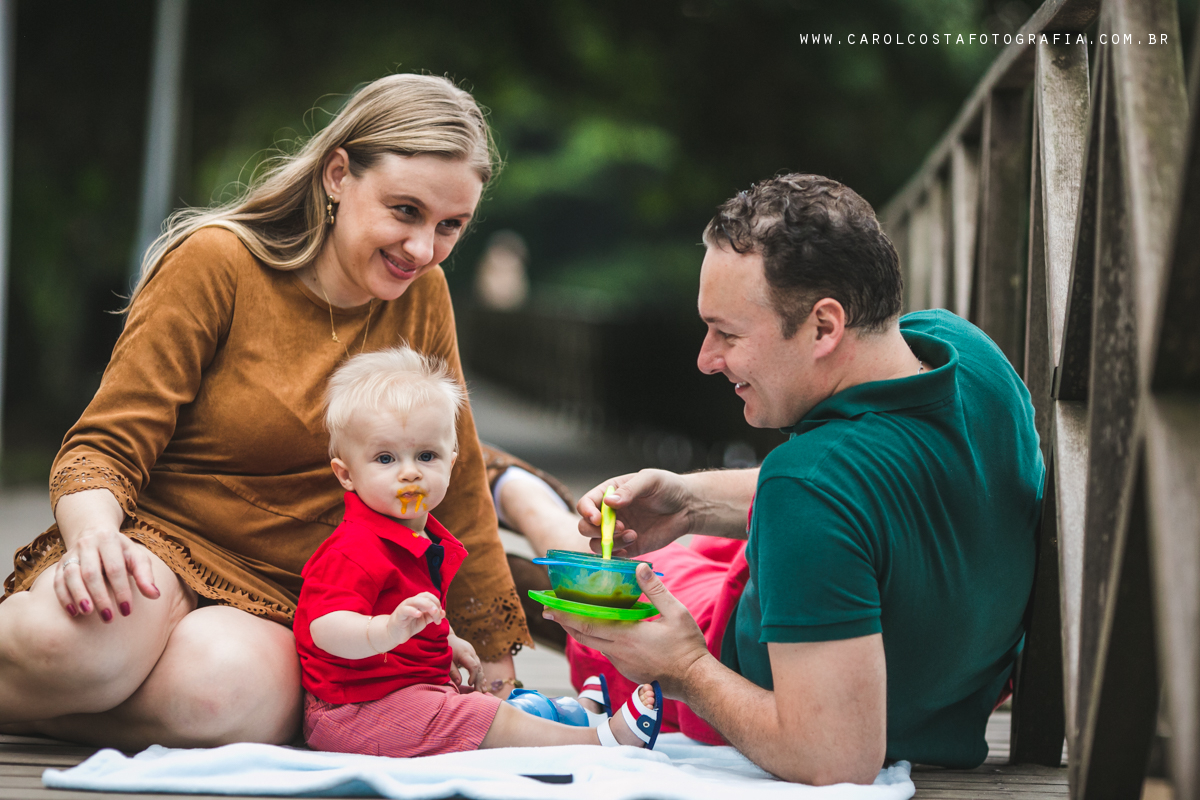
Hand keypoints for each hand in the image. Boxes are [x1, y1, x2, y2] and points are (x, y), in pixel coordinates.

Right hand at [53, 527, 159, 621]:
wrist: (95, 533)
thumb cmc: (120, 551)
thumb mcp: (136, 557)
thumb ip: (145, 575)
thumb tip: (155, 595)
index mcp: (109, 540)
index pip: (115, 568)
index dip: (121, 590)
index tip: (127, 611)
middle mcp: (87, 544)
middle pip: (91, 573)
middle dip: (100, 597)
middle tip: (109, 618)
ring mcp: (71, 554)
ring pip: (71, 576)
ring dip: (79, 596)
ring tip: (88, 613)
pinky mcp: (60, 564)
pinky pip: (58, 581)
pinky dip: (64, 597)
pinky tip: (74, 612)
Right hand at [386, 591, 444, 644]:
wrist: (394, 634)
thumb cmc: (409, 625)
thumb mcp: (424, 620)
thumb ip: (432, 616)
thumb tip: (443, 613)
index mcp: (418, 602)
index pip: (429, 596)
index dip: (437, 603)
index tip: (440, 615)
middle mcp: (411, 602)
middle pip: (425, 597)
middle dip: (435, 604)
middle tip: (438, 616)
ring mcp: (404, 607)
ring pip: (416, 600)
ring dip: (428, 605)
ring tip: (434, 612)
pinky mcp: (399, 615)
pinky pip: (405, 610)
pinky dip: (413, 611)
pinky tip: (419, 615)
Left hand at [448, 631, 484, 691]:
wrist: (446, 635)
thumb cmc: (444, 649)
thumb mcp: (446, 661)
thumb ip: (453, 672)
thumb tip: (459, 683)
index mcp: (465, 654)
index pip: (473, 666)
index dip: (473, 676)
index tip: (470, 684)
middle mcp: (471, 653)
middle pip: (479, 668)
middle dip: (479, 681)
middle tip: (480, 692)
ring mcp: (473, 653)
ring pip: (480, 667)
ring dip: (481, 679)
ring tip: (482, 691)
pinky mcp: (472, 654)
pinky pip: (478, 665)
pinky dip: (480, 674)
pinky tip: (482, 682)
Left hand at [544, 563, 708, 699]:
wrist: (695, 682)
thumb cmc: (687, 648)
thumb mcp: (676, 613)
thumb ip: (655, 590)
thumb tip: (640, 567)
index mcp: (626, 636)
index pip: (587, 624)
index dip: (565, 615)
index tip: (549, 606)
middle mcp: (618, 651)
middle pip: (583, 635)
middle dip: (564, 621)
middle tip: (548, 609)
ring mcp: (622, 663)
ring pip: (594, 644)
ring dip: (580, 630)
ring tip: (570, 616)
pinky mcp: (628, 670)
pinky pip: (607, 652)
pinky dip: (598, 639)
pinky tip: (602, 630)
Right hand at [577, 469, 697, 556]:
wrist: (688, 506)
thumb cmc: (668, 487)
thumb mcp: (649, 480)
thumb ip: (630, 490)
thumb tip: (608, 502)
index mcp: (609, 493)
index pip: (586, 503)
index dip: (586, 511)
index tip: (597, 518)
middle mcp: (609, 514)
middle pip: (585, 527)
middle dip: (596, 530)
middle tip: (620, 527)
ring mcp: (618, 532)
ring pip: (597, 544)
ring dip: (610, 543)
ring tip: (633, 534)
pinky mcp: (630, 547)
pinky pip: (615, 555)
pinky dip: (619, 554)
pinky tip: (635, 542)